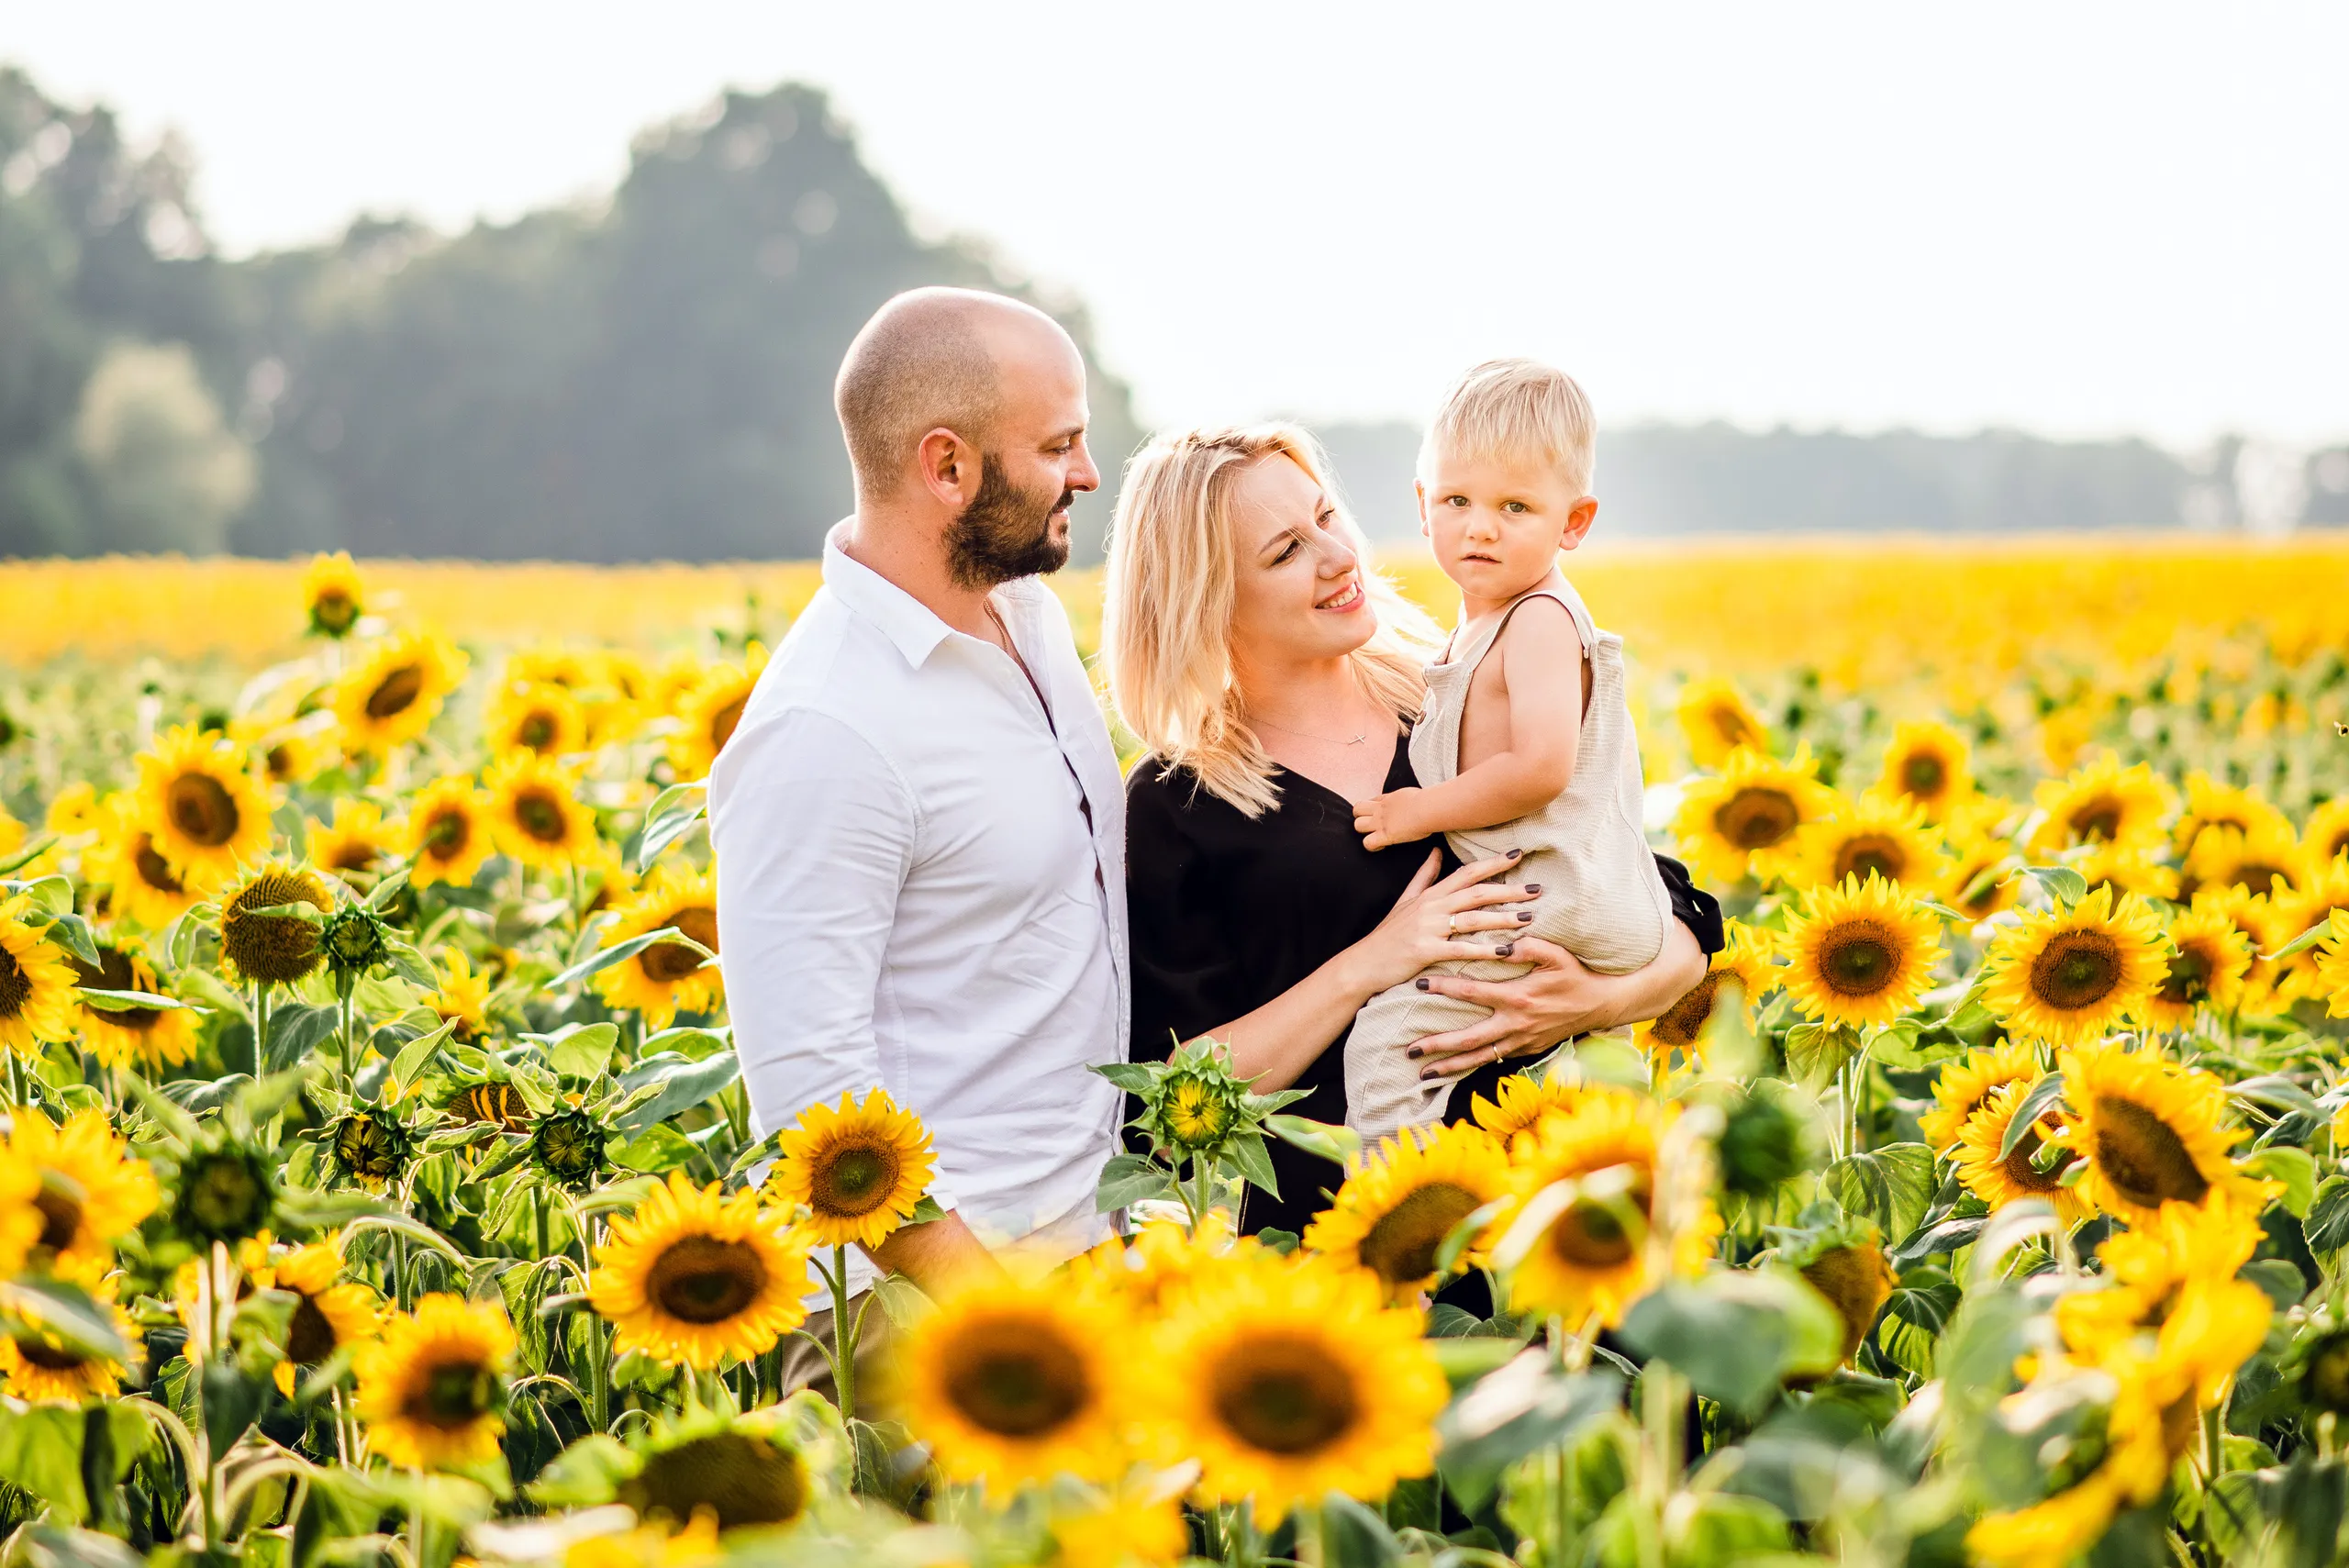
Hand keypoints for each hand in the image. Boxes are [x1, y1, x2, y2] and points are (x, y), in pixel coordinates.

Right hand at [1339, 849, 1539, 996]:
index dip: (1493, 863)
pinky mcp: (1425, 950)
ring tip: (1528, 918)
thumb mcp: (1404, 901)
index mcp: (1430, 894)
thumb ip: (1424, 877)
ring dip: (1503, 918)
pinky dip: (1484, 949)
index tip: (1518, 855)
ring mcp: (1428, 928)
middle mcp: (1431, 907)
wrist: (1362, 963)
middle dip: (1509, 889)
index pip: (1467, 873)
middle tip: (1537, 889)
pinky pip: (1461, 949)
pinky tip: (1505, 951)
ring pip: (1472, 918)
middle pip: (1476, 892)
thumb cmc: (1386, 935)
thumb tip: (1437, 851)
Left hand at [1352, 787, 1429, 850]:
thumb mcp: (1412, 794)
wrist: (1427, 808)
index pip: (1371, 800)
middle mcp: (1380, 809)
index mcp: (1388, 799)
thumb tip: (1411, 803)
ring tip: (1376, 836)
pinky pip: (1367, 843)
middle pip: (1357, 809)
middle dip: (1361, 817)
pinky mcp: (1385, 835)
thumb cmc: (1427, 801)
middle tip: (1373, 825)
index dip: (1372, 808)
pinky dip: (1372, 846)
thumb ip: (1404, 799)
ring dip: (1364, 832)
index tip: (1380, 814)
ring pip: (1357, 825)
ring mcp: (1381, 822)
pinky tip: (1382, 846)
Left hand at [1407, 923, 1707, 1081]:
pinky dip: (1472, 1066)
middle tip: (1410, 1049)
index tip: (1419, 985)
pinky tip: (1452, 1069)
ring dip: (1450, 1066)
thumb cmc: (1576, 975)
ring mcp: (1521, 1042)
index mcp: (1519, 998)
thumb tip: (1499, 941)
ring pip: (1479, 1058)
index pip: (1473, 993)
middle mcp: (1516, 1025)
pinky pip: (1494, 1060)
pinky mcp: (1526, 1051)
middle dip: (1438, 1045)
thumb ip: (1527, 946)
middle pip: (1469, 1039)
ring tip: (1423, 1072)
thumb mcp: (1557, 954)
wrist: (1601, 1005)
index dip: (1444, 988)